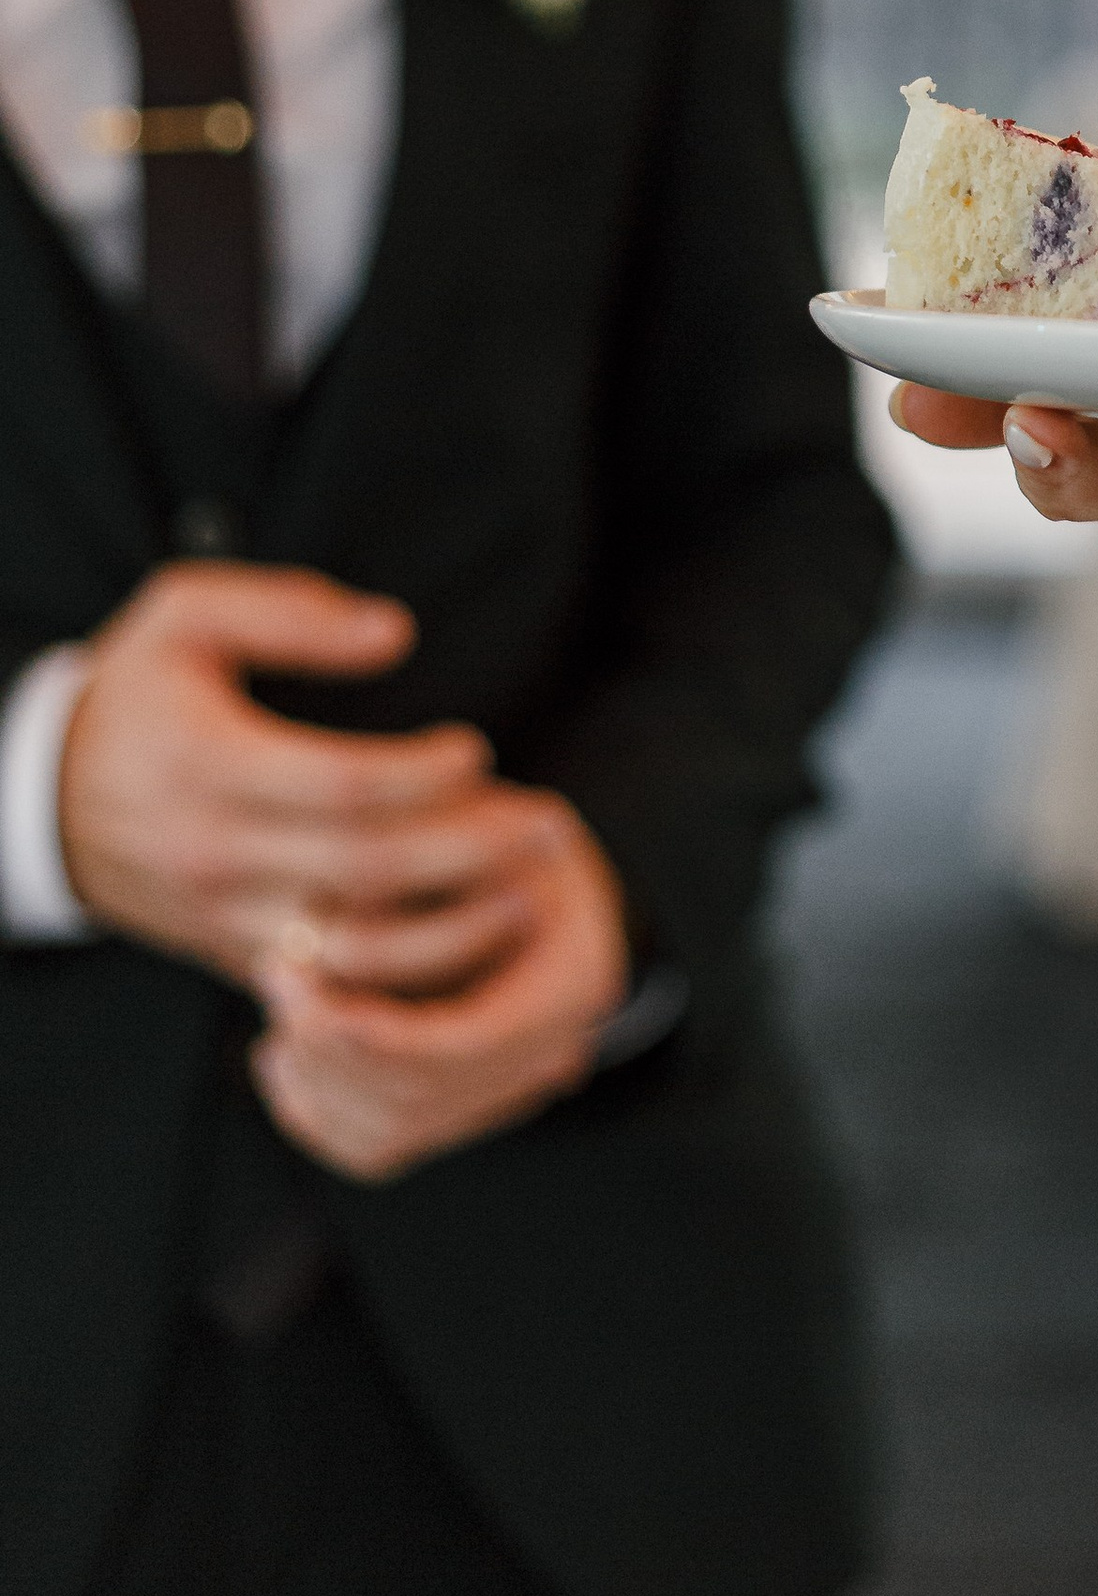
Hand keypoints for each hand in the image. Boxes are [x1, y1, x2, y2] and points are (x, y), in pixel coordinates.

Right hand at [57, 563, 543, 992]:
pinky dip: (406, 974)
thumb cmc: (134, 693)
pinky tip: (473, 942)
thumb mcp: (184, 614)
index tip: (478, 751)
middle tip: (549, 826)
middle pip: (365, 871)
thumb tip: (392, 633)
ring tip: (529, 891)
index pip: (339, 787)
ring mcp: (226, 917)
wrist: (42, 798)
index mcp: (209, 767)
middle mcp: (218, 855)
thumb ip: (289, 611)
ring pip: (355, 947)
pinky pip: (332, 983)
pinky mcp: (235, 956)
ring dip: (453, 928)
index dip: (420, 776)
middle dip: (469, 852)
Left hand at [250, 797, 631, 1182]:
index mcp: (572, 985)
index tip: (290, 970)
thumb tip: (343, 919)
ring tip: (277, 1007)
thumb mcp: (479, 820)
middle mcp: (551, 1054)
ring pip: (389, 1136)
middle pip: (416, 1100)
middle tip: (270, 972)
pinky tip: (280, 1054)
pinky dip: (317, 1114)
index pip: (456, 1046)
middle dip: (327, 1049)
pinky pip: (375, 1148)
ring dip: (316, 1081)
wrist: (535, 860)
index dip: (366, 1029)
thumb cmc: (504, 827)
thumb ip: (425, 872)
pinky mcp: (456, 1106)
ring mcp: (504, 1090)